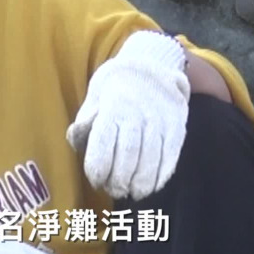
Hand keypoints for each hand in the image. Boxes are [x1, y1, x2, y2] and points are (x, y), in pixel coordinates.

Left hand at [66, 31, 190, 200]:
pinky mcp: (177, 126)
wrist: (151, 60)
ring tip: (133, 192)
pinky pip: (170, 157)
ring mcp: (160, 121)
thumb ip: (86, 121)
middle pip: (129, 157)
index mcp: (113, 107)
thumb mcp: (95, 96)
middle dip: (120, 181)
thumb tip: (75, 141)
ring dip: (141, 183)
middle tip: (115, 190)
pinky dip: (161, 176)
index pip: (104, 145)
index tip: (96, 181)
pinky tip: (151, 185)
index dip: (98, 169)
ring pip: (151, 161)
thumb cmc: (115, 85)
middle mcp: (138, 114)